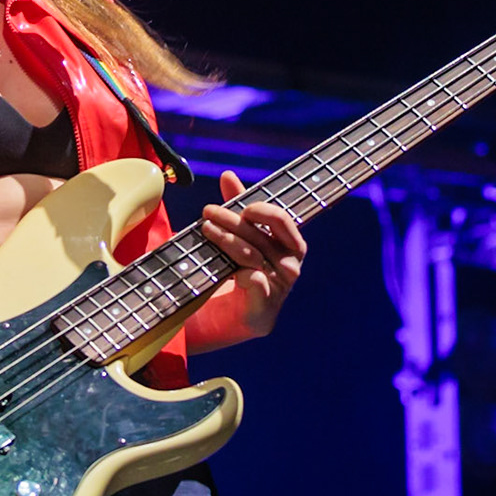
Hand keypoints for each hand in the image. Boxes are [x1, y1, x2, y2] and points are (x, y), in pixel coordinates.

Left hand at [200, 170, 306, 338]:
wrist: (222, 320)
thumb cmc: (234, 272)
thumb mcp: (236, 237)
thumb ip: (236, 207)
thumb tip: (228, 175)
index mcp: (290, 246)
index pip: (282, 220)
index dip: (262, 210)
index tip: (239, 205)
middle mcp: (290, 267)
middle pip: (263, 237)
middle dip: (233, 221)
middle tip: (208, 211)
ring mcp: (279, 290)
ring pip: (254, 257)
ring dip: (227, 240)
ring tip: (206, 228)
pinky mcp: (264, 312)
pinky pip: (257, 285)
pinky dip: (242, 274)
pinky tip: (227, 270)